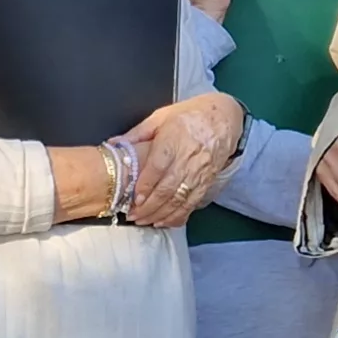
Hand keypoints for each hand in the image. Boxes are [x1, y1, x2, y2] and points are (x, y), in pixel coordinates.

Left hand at [119, 91, 243, 226]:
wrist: (223, 118)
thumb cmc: (190, 115)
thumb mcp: (162, 116)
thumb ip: (138, 133)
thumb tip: (113, 144)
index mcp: (174, 140)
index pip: (158, 167)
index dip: (146, 185)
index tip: (134, 198)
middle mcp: (188, 159)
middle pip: (167, 189)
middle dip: (148, 207)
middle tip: (132, 216)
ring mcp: (199, 173)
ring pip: (179, 200)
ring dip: (160, 214)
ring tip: (143, 221)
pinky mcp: (206, 182)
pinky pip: (192, 204)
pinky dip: (178, 216)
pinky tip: (164, 222)